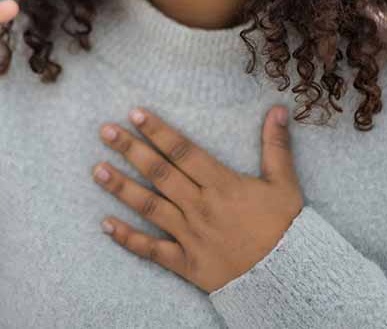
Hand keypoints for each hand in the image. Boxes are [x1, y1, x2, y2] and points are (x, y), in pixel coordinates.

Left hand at [92, 105, 303, 293]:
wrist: (288, 278)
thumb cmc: (285, 228)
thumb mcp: (284, 184)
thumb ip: (276, 145)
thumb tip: (277, 108)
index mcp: (222, 184)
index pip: (183, 151)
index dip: (158, 131)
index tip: (135, 114)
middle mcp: (200, 206)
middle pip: (160, 173)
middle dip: (131, 150)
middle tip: (105, 131)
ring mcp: (190, 235)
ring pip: (150, 207)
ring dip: (122, 188)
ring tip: (97, 170)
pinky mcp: (186, 262)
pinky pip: (152, 250)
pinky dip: (128, 238)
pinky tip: (105, 224)